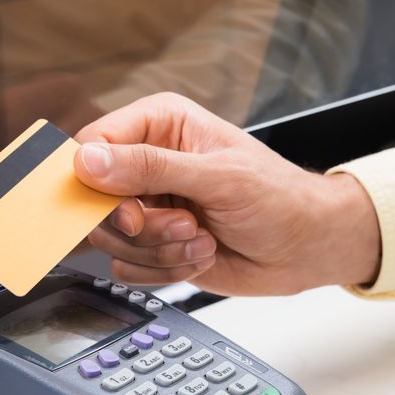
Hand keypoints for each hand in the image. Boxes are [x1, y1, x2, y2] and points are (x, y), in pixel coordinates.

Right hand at [74, 93, 380, 295]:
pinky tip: (201, 254)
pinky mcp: (152, 244)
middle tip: (185, 225)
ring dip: (161, 250)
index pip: (93, 145)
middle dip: (142, 226)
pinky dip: (165, 270)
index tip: (128, 211)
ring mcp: (148, 207)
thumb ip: (150, 168)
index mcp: (159, 124)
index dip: (96, 183)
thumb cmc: (279, 198)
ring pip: (110, 240)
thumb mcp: (218, 177)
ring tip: (202, 238)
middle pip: (94, 201)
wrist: (305, 247)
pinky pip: (128, 268)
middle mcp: (146, 163)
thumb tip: (88, 161)